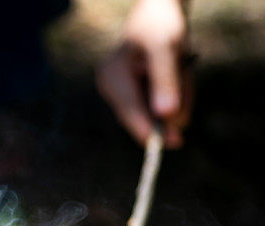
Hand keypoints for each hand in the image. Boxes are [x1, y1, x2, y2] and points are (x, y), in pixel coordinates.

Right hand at [96, 0, 192, 147]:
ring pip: (155, 114)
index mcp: (112, 79)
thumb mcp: (166, 49)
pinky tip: (176, 75)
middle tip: (184, 75)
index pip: (132, 113)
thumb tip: (165, 117)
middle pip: (145, 116)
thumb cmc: (159, 26)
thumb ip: (165, 81)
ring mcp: (120, 94)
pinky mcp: (132, 95)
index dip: (152, 131)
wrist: (156, 14)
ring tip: (181, 70)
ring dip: (177, 98)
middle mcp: (110, 90)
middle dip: (172, 105)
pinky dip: (174, 96)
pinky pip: (158, 107)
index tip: (175, 143)